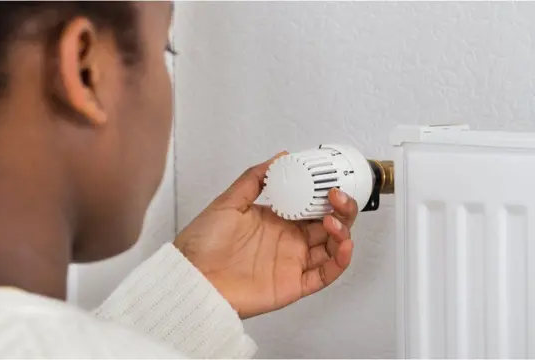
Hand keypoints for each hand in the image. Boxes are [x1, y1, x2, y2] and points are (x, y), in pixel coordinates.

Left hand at [173, 152, 357, 318]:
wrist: (190, 277)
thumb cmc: (202, 244)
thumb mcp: (228, 201)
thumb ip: (255, 178)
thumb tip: (280, 158)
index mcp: (277, 220)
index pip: (312, 206)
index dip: (326, 195)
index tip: (331, 183)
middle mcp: (289, 241)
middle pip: (329, 225)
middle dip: (342, 210)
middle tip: (338, 198)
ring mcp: (293, 262)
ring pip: (332, 248)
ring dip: (342, 232)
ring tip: (335, 221)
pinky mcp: (293, 285)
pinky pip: (325, 275)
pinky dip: (340, 261)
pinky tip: (343, 245)